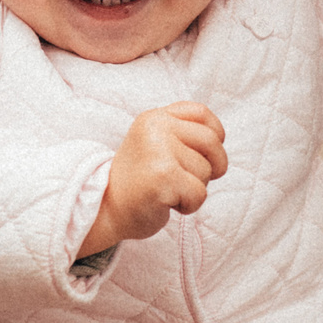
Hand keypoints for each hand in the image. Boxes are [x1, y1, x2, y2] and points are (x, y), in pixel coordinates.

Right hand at [80, 102, 226, 256]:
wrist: (104, 209)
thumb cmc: (138, 181)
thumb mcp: (154, 144)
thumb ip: (180, 133)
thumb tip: (218, 138)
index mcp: (154, 117)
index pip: (201, 113)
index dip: (215, 134)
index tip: (205, 154)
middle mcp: (156, 128)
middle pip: (212, 142)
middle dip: (213, 166)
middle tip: (191, 180)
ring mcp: (158, 150)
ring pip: (206, 171)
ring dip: (194, 188)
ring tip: (168, 190)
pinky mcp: (163, 176)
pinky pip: (199, 193)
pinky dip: (189, 205)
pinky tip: (167, 202)